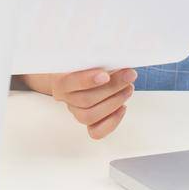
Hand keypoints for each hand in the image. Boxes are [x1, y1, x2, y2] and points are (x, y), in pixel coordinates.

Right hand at [22, 67, 138, 138]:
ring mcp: (76, 112)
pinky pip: (96, 132)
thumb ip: (96, 59)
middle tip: (128, 75)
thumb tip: (115, 59)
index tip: (105, 75)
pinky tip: (122, 107)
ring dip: (114, 102)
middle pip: (85, 100)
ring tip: (128, 88)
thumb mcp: (87, 57)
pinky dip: (112, 121)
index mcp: (60, 80)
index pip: (69, 83)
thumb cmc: (86, 63)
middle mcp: (65, 98)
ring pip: (90, 116)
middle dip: (111, 88)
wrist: (81, 73)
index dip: (87, 81)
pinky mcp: (88, 123)